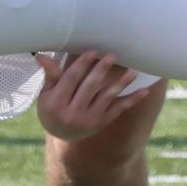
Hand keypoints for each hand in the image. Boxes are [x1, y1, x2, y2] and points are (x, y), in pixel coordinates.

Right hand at [35, 51, 157, 140]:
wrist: (61, 134)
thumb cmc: (51, 107)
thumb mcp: (46, 93)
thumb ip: (50, 75)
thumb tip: (42, 55)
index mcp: (56, 104)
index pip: (71, 80)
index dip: (82, 64)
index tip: (92, 51)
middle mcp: (73, 114)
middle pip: (90, 87)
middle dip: (101, 70)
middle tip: (112, 56)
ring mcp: (89, 120)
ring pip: (106, 98)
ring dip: (120, 84)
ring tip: (131, 72)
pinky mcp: (102, 123)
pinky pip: (118, 109)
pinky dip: (132, 100)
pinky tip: (144, 91)